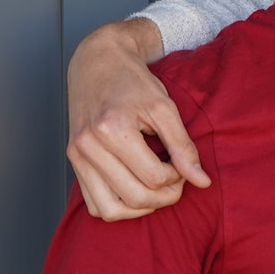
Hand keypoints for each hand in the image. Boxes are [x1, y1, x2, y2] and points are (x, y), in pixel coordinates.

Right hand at [65, 19, 207, 219]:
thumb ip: (183, 146)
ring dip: (141, 209)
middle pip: (134, 197)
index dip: (177, 177)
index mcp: (111, 129)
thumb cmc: (132, 82)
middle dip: (165, 196)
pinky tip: (136, 189)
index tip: (184, 164)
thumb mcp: (165, 107)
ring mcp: (76, 156)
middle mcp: (87, 146)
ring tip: (158, 189)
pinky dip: (117, 207)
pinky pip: (93, 204)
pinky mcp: (73, 162)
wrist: (98, 63)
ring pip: (109, 210)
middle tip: (177, 179)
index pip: (153, 177)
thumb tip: (202, 181)